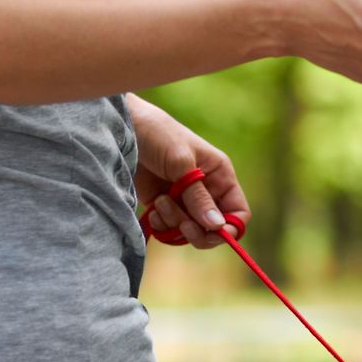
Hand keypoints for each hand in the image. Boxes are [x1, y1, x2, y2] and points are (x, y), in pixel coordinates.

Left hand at [128, 95, 251, 248]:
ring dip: (175, 223)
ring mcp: (184, 200)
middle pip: (214, 228)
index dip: (230, 227)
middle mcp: (207, 191)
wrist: (123, 129)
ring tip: (161, 201)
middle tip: (183, 226)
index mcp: (220, 176)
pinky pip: (169, 229)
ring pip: (190, 230)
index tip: (212, 232)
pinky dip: (161, 225)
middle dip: (198, 231)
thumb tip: (218, 226)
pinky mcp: (164, 205)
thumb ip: (198, 197)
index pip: (238, 212)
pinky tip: (153, 209)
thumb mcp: (181, 164)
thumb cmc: (158, 135)